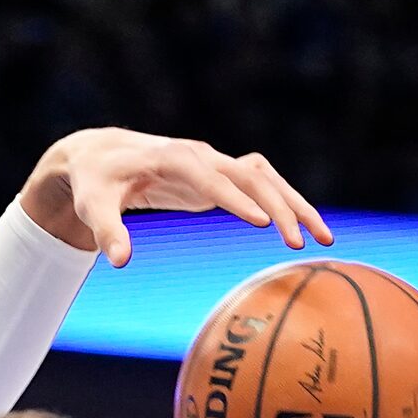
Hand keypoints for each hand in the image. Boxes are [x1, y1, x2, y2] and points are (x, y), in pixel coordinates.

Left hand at [14, 129, 332, 268]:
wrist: (101, 155)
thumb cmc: (95, 183)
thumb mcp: (94, 207)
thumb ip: (107, 232)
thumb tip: (120, 261)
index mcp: (173, 158)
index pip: (211, 177)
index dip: (236, 199)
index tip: (263, 223)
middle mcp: (200, 155)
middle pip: (251, 176)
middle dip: (279, 206)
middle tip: (301, 244)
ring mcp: (214, 163)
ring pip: (266, 179)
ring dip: (295, 203)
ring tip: (324, 238)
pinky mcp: (220, 176)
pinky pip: (262, 186)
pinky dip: (284, 202)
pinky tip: (303, 230)